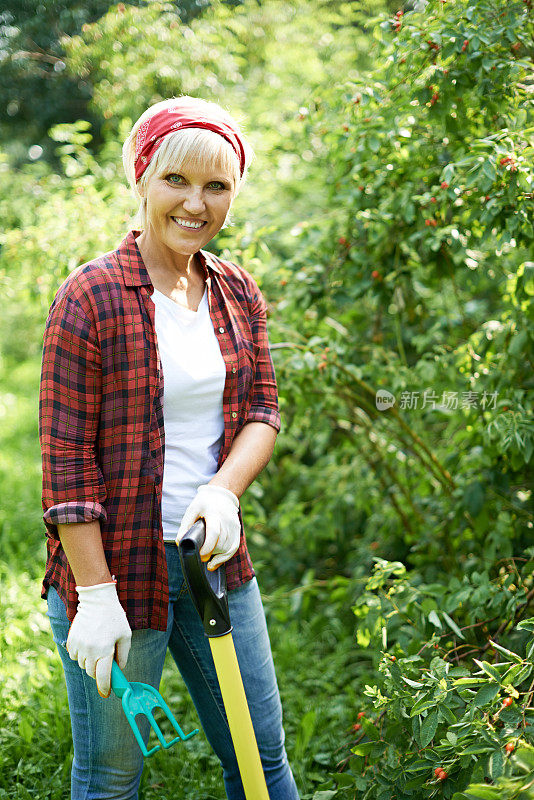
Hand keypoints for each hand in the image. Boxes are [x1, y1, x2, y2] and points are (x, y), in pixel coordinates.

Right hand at [66, 580, 131, 697]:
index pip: (103, 677)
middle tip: (106, 660)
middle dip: (99, 671)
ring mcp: (78, 646)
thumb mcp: (126, 635)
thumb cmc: (114, 617)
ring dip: (90, 662)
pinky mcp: (71, 641)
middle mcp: (89, 650)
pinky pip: (75, 656)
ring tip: (97, 646)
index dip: (105, 687)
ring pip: (82, 665)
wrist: (96, 600)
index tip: (106, 693)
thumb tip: (118, 669)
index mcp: (104, 650)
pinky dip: (81, 654)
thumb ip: (123, 655)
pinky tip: (88, 642)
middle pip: (92, 673)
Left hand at [176, 484, 240, 570]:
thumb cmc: (204, 502)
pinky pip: (234, 548)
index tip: (201, 555)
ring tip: (207, 555)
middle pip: (221, 543)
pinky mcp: (237, 530)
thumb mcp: (192, 509)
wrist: (222, 494)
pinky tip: (216, 562)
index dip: (208, 547)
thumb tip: (180, 542)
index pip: (214, 533)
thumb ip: (185, 526)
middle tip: (200, 556)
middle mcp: (226, 520)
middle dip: (211, 553)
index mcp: (214, 514)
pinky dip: (225, 557)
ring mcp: (234, 525)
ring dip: (217, 555)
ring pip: (228, 547)